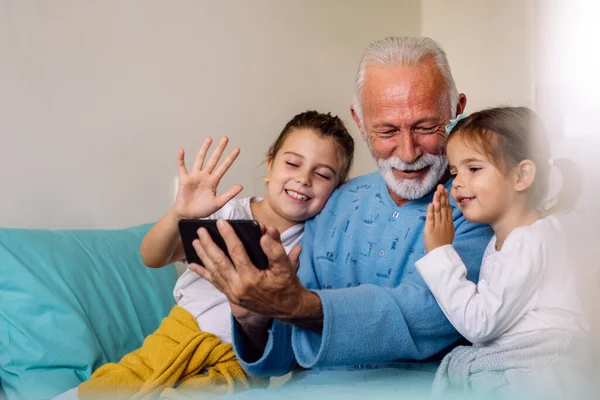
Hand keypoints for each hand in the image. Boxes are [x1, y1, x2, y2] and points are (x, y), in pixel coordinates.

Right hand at [172, 137, 242, 219]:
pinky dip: (181, 159)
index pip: (224, 167)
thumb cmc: (202, 210)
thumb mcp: (218, 203)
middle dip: (220, 149)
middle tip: (225, 138)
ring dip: (204, 149)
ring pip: (200, 159)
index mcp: (213, 181)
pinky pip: (182, 167)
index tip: (237, 150)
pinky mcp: (184, 179)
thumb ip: (229, 194)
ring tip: (209, 139)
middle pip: (214, 159)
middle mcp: (205, 176)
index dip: (230, 158)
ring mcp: (195, 176)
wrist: (188, 216)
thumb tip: (241, 186)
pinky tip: (182, 151)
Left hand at [188, 220, 306, 320]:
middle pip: (219, 261)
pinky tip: (192, 265)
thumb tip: (267, 231)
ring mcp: (232, 293)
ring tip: (195, 242)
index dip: (228, 235)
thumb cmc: (286, 285)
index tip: (221, 222)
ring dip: (203, 256)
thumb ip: (276, 248)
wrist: (287, 308)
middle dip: (208, 244)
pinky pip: (214, 283)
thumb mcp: (286, 266)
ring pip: (214, 271)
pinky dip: (203, 273)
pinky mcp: (231, 296)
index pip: (236, 252)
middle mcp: (238, 287)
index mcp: (251, 278)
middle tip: (201, 230)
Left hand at [424, 184, 454, 252]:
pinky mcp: (430, 229)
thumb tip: (449, 210)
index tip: (445, 190)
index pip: (447, 208)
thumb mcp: (449, 231)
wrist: (440, 254)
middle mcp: (444, 223)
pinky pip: (431, 218)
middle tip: (441, 186)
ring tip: (437, 192)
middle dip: (442, 196)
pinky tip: (431, 204)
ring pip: (437, 211)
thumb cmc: (443, 244)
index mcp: (449, 223)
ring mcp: (437, 225)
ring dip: (437, 200)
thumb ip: (448, 220)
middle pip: (443, 207)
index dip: (446, 199)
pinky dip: (431, 211)